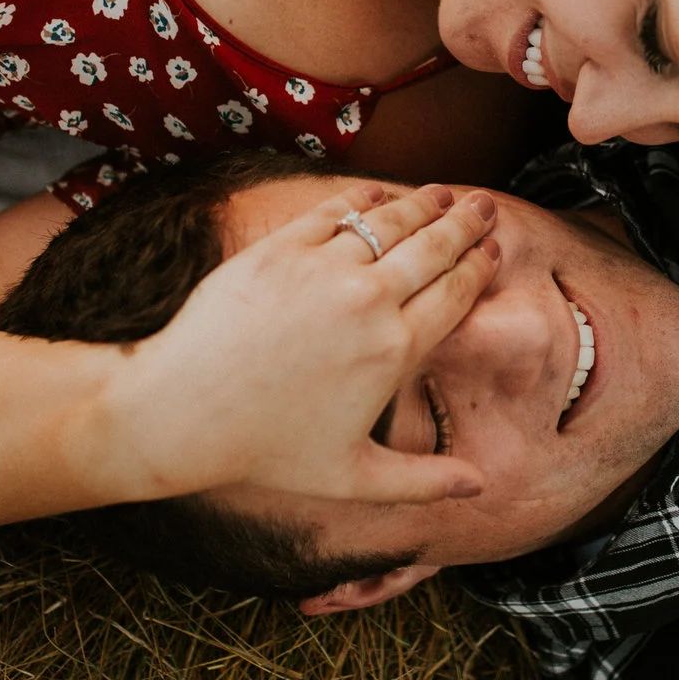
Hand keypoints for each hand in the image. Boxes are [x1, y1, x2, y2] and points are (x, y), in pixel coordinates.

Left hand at [111, 182, 499, 503]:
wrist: (183, 412)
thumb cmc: (267, 450)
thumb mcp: (353, 477)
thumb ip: (422, 482)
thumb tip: (478, 486)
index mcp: (394, 351)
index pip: (455, 293)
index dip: (480, 266)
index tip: (495, 250)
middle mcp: (367, 302)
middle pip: (433, 248)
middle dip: (465, 224)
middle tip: (484, 206)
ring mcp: (322, 269)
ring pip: (389, 222)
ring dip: (423, 204)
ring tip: (442, 195)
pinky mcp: (279, 250)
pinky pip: (334, 213)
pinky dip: (363, 200)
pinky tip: (378, 193)